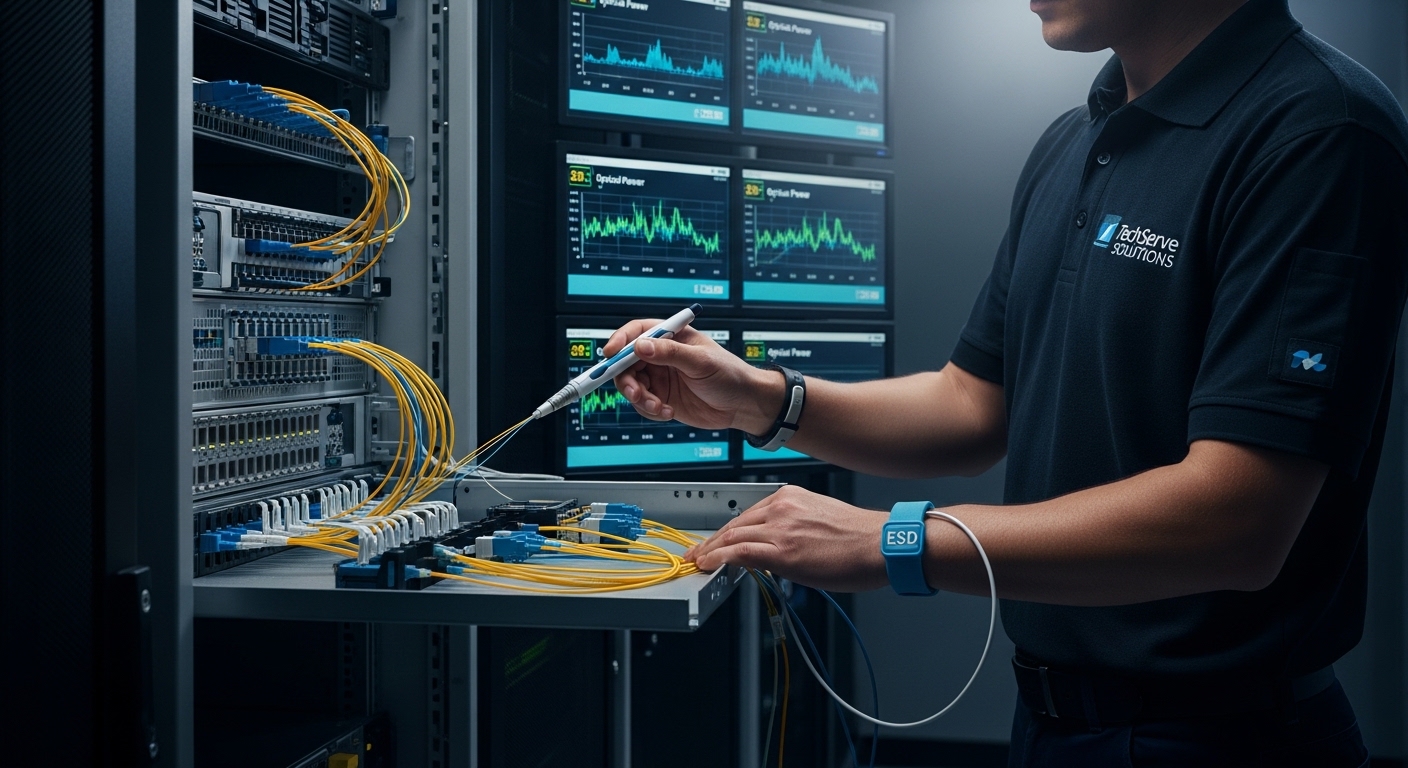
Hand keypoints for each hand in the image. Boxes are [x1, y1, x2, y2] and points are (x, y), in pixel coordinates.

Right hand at [604, 318, 781, 433]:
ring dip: (640, 398)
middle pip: (626, 362)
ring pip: (631, 385)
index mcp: (671, 337)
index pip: (637, 332)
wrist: (742, 406)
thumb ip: (670, 354)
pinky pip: (642, 404)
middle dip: (626, 378)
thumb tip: (641, 346)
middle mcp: (661, 356)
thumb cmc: (729, 375)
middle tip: (636, 392)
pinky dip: (650, 410)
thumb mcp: (701, 362)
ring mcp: (660, 378)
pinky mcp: (661, 398)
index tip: (611, 354)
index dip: (620, 341)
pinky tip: (668, 412)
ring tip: (658, 406)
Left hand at [684, 485, 890, 591]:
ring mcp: (780, 527)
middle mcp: (782, 506)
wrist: (881, 545)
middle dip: (712, 541)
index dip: (726, 530)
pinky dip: (718, 558)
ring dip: (710, 551)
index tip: (715, 541)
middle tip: (698, 553)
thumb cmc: (860, 538)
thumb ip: (793, 527)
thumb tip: (776, 548)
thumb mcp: (820, 520)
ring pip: (732, 536)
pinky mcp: (782, 550)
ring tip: (698, 563)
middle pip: (734, 523)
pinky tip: (709, 565)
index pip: (747, 514)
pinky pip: (739, 551)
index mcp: (791, 497)